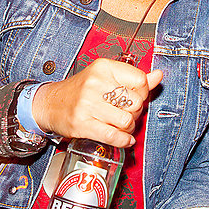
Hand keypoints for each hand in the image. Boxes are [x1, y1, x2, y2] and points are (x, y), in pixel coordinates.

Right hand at [33, 59, 163, 146]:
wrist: (49, 103)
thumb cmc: (81, 90)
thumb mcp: (106, 77)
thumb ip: (134, 78)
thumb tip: (158, 76)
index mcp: (104, 67)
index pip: (140, 80)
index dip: (143, 93)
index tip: (137, 97)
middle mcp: (95, 83)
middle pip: (135, 102)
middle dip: (136, 112)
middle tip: (128, 113)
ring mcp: (87, 104)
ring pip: (126, 120)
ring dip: (129, 128)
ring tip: (123, 126)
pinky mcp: (82, 124)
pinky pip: (113, 136)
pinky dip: (123, 140)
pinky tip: (125, 139)